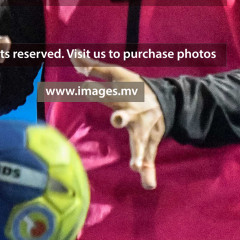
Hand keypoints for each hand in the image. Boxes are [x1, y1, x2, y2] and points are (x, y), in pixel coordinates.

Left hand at [70, 53, 164, 190]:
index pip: (108, 90)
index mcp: (124, 96)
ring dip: (140, 153)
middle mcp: (135, 112)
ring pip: (142, 141)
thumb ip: (94, 66)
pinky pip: (150, 158)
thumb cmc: (132, 89)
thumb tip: (73, 55)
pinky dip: (149, 171)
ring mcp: (144, 129)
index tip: (84, 83)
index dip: (97, 88)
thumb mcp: (116, 75)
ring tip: (136, 166)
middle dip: (123, 117)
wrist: (166, 101)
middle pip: (128, 114)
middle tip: (117, 120)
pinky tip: (148, 184)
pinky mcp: (150, 142)